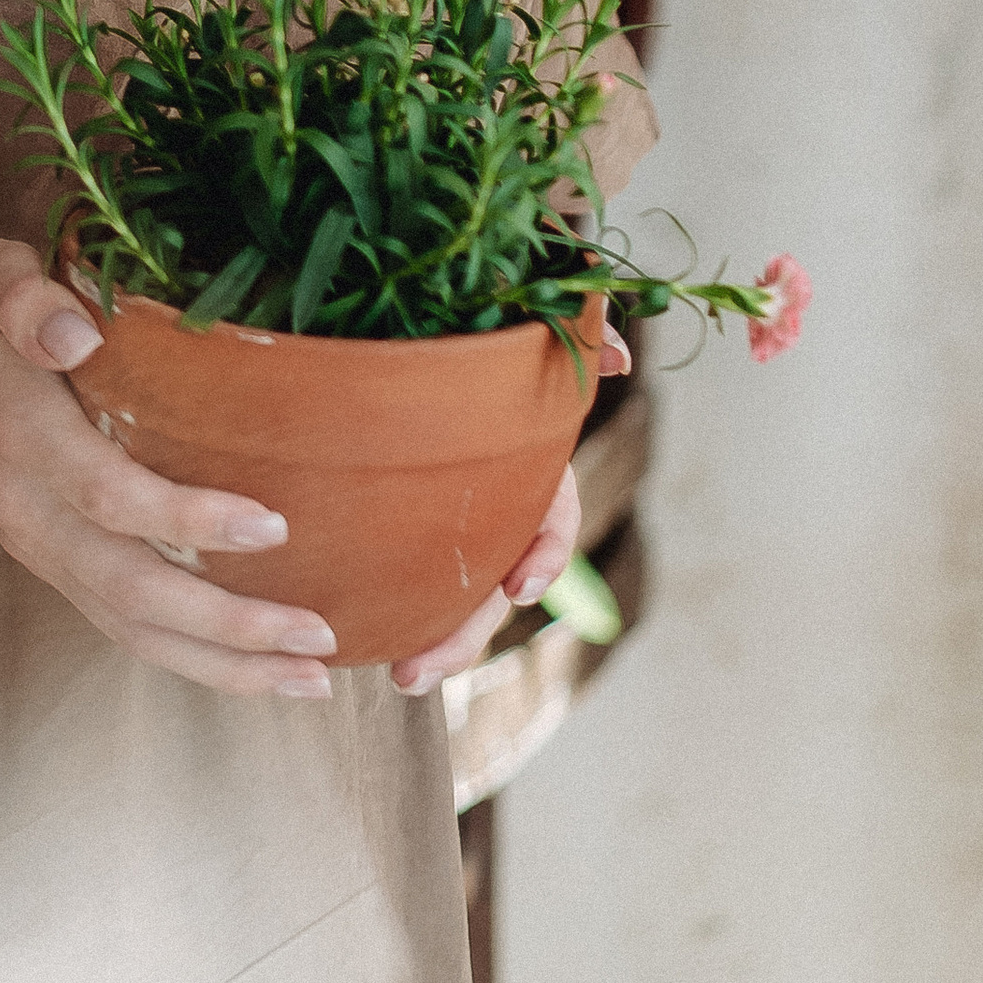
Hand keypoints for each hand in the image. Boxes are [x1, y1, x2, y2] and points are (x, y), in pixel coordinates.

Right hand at [0, 239, 336, 698]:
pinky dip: (194, 659)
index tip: (274, 525)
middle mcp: (31, 512)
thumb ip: (27, 299)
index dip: (190, 518)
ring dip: (224, 665)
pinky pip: (124, 629)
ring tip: (311, 678)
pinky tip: (258, 668)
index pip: (111, 496)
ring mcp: (39, 550)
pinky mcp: (51, 567)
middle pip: (132, 591)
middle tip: (318, 632)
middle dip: (229, 625)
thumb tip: (79, 333)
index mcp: (24, 436)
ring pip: (132, 630)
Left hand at [390, 312, 628, 694]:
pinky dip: (398, 608)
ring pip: (457, 592)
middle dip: (468, 631)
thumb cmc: (486, 318)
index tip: (521, 585)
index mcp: (531, 463)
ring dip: (437, 640)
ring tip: (402, 676)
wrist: (408, 306)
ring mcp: (457, 516)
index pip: (554, 518)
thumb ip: (573, 334)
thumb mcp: (527, 320)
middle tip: (421, 671)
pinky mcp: (408, 518)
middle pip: (496, 580)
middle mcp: (499, 501)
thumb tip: (614, 356)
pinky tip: (368, 639)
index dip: (545, 555)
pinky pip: (412, 572)